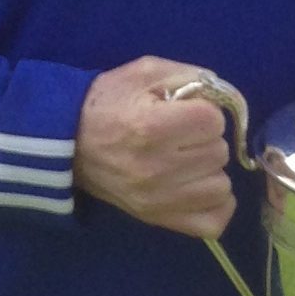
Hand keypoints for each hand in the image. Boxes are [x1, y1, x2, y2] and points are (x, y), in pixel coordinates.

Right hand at [74, 56, 242, 237]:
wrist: (69, 142)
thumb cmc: (109, 103)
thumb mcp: (146, 73)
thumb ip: (190, 76)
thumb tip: (225, 96)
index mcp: (152, 127)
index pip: (213, 121)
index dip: (205, 111)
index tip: (186, 111)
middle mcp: (156, 169)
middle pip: (219, 153)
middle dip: (206, 139)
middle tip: (182, 135)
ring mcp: (157, 200)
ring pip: (221, 186)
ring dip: (210, 170)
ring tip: (187, 159)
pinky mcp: (158, 219)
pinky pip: (212, 222)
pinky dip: (214, 204)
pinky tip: (199, 186)